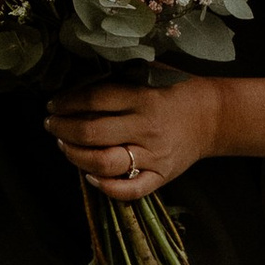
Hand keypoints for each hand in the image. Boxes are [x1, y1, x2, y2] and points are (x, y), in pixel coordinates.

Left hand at [45, 77, 219, 199]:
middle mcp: (146, 128)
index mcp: (143, 97)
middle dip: (63, 129)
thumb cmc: (175, 91)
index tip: (54, 104)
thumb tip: (78, 84)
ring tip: (65, 146)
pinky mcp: (161, 177)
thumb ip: (118, 78)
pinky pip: (130, 190)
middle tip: (52, 125)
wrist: (212, 118)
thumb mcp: (150, 73)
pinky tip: (90, 176)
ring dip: (76, 156)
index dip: (67, 102)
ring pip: (105, 163)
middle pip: (93, 132)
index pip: (94, 99)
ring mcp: (154, 156)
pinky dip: (106, 187)